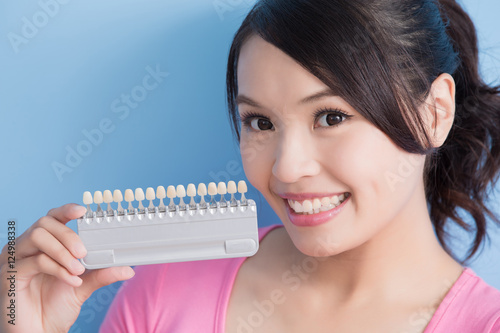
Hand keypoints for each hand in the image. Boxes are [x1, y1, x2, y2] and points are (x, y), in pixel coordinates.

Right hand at [0, 203, 134, 332]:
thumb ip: (102, 274)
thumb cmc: (56, 307)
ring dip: (62, 251)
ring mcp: (15, 260)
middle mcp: (26, 248)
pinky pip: (34, 261)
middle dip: (68, 235)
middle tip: (83, 253)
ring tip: (78, 270)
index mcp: (43, 245)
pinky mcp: (9, 275)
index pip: (52, 218)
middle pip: (45, 223)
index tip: (83, 212)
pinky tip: (72, 280)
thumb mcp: (84, 286)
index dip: (66, 210)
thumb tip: (128, 269)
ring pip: (37, 236)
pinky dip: (58, 269)